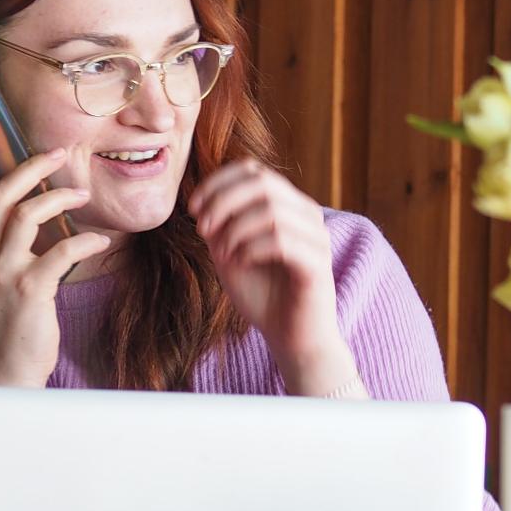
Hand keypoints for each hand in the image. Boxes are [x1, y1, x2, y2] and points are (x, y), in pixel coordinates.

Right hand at [0, 123, 110, 387]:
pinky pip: (59, 253)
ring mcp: (3, 272)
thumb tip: (29, 208)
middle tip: (59, 152)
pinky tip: (99, 239)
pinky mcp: (29, 290)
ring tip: (83, 194)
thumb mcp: (3, 275)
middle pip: (2, 194)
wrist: (10, 368)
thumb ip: (9, 242)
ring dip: (58, 197)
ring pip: (25, 214)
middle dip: (30, 166)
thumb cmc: (14, 320)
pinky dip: (83, 240)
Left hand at [190, 159, 360, 394]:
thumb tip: (203, 201)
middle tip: (203, 229)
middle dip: (224, 202)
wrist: (292, 340)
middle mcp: (307, 216)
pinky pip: (281, 242)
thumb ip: (220, 227)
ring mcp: (317, 238)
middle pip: (263, 183)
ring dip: (236, 229)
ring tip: (224, 254)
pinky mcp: (318, 265)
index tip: (193, 208)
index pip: (255, 171)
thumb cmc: (264, 298)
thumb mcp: (231, 255)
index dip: (218, 183)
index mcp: (288, 207)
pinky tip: (240, 263)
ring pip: (272, 211)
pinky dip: (252, 248)